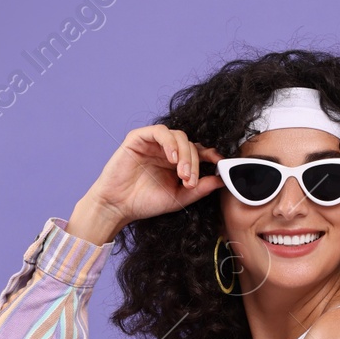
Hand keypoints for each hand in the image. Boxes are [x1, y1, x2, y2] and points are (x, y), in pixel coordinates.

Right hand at [66, 124, 223, 244]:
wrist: (118, 206)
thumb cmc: (144, 203)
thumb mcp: (178, 198)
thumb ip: (199, 189)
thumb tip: (221, 180)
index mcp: (176, 162)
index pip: (198, 151)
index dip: (211, 155)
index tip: (220, 164)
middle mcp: (166, 150)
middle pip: (191, 144)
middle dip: (194, 162)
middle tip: (190, 180)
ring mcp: (153, 143)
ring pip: (179, 136)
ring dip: (184, 154)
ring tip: (181, 173)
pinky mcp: (139, 138)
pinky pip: (160, 132)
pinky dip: (169, 143)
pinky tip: (171, 159)